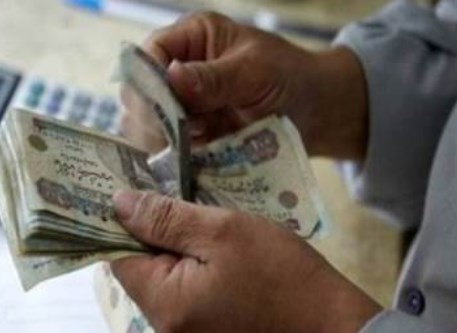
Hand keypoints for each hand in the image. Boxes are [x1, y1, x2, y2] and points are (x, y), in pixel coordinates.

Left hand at [110, 190, 380, 332]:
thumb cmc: (283, 275)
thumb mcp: (224, 231)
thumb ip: (166, 218)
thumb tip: (118, 204)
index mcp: (167, 308)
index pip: (121, 261)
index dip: (131, 228)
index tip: (153, 204)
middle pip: (145, 281)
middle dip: (164, 248)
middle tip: (199, 222)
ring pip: (169, 298)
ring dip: (184, 271)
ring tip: (219, 250)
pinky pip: (191, 318)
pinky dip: (200, 294)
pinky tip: (231, 280)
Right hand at [122, 12, 368, 159]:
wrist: (317, 114)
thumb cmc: (292, 78)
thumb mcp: (257, 72)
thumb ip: (214, 76)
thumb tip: (172, 74)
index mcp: (192, 38)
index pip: (148, 54)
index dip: (147, 82)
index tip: (159, 112)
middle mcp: (179, 69)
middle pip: (139, 93)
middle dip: (151, 118)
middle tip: (174, 141)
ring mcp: (182, 105)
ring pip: (146, 125)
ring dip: (160, 142)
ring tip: (183, 155)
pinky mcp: (189, 136)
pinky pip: (167, 149)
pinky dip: (172, 160)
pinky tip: (183, 168)